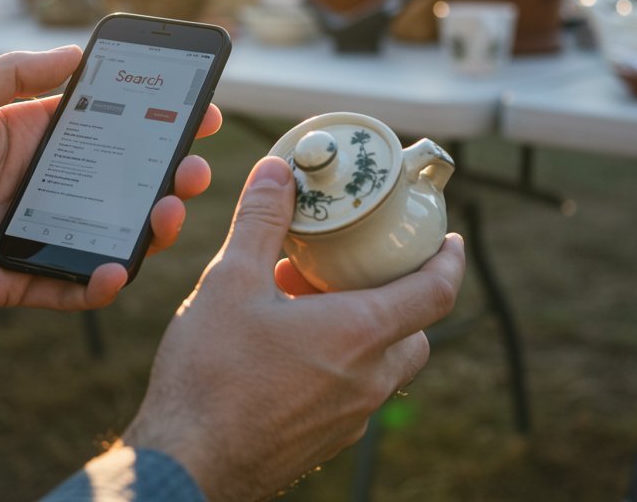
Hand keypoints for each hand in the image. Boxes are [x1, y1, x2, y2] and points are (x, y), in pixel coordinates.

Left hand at [0, 47, 221, 319]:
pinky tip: (117, 268)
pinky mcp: (22, 280)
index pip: (108, 128)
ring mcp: (37, 234)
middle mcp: (43, 186)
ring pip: (111, 233)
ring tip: (168, 216)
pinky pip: (74, 286)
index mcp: (31, 140)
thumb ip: (13, 75)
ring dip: (149, 228)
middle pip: (123, 182)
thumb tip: (75, 53)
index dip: (155, 121)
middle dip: (168, 175)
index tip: (200, 114)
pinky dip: (101, 283)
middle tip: (196, 170)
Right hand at [118, 156, 464, 500]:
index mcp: (359, 334)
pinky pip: (350, 395)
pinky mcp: (324, 442)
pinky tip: (286, 351)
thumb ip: (260, 221)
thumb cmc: (209, 376)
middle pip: (413, 332)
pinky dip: (337, 365)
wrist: (185, 464)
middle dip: (397, 296)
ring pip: (381, 366)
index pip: (437, 293)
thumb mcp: (230, 281)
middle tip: (358, 269)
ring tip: (307, 305)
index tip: (451, 241)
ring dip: (361, 331)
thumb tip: (278, 172)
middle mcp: (367, 381)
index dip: (450, 261)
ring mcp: (349, 418)